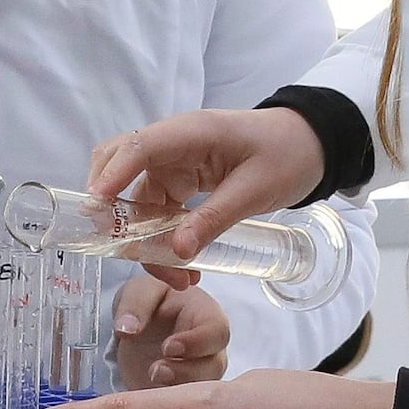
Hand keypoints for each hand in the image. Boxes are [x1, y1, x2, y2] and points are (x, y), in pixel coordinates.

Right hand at [80, 105, 328, 261]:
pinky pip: (160, 208)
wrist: (313, 145)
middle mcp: (174, 144)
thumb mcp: (255, 190)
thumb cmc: (287, 155)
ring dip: (145, 236)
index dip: (112, 176)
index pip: (138, 147)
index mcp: (191, 132)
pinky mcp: (183, 180)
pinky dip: (162, 236)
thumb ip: (214, 218)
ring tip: (176, 276)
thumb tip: (176, 252)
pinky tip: (181, 264)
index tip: (95, 210)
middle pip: (121, 166)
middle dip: (112, 207)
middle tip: (119, 248)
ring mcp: (176, 162)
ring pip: (140, 198)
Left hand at [109, 272, 228, 387]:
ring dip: (177, 392)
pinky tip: (151, 406)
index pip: (217, 332)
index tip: (168, 347)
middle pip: (214, 367)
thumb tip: (127, 328)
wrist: (139, 328)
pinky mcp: (186, 399)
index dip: (197, 342)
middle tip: (156, 371)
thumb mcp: (140, 291)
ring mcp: (201, 376)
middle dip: (186, 373)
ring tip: (150, 382)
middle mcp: (211, 350)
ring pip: (203, 393)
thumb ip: (135, 304)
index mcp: (207, 317)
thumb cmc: (150, 303)